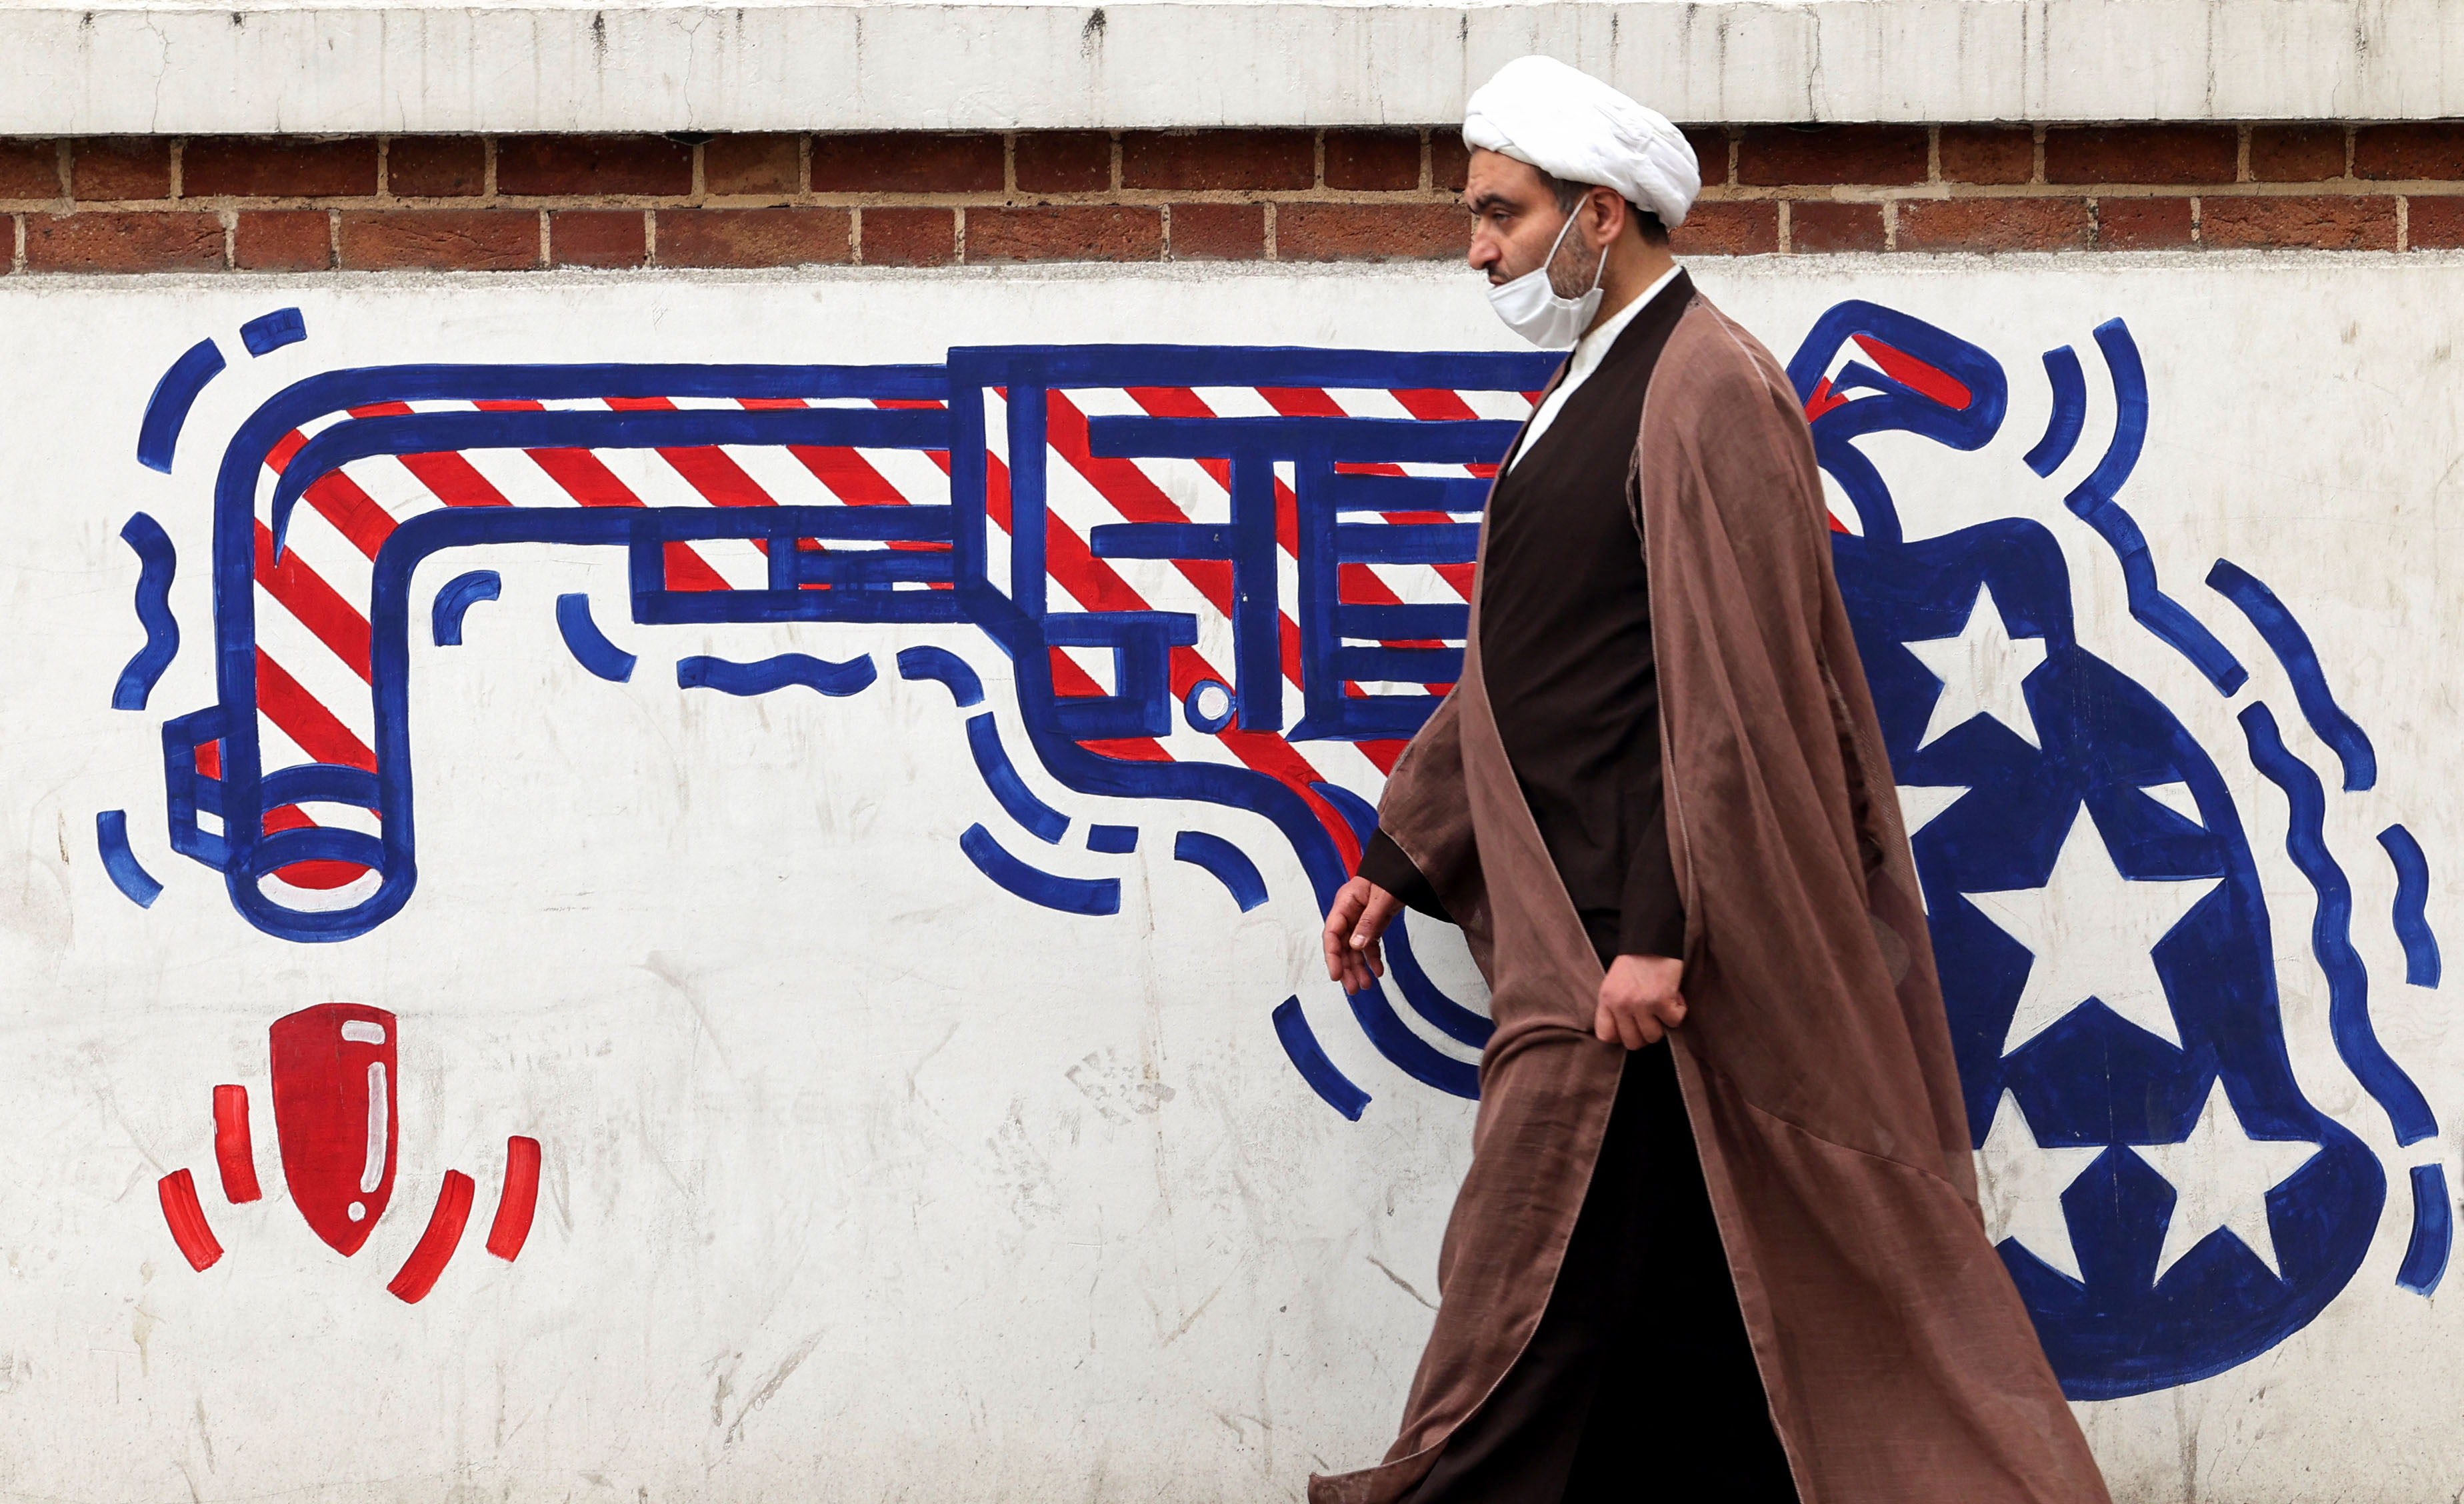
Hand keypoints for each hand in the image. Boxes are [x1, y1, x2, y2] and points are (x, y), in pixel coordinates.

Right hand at [1322, 877, 1403, 994]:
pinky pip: (1370, 944)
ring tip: (1366, 985)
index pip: (1332, 933)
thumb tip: (1356, 945)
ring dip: (1359, 967)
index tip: (1336, 975)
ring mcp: (1361, 918)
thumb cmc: (1393, 871)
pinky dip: (1373, 959)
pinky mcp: (1374, 922)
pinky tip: (1378, 971)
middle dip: (1346, 968)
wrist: (1409, 863)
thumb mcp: (1383, 896)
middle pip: (1342, 945)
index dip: (1332, 956)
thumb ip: (1369, 921)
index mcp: (1345, 902)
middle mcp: (1350, 912)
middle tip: (1353, 988)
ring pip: (1355, 948)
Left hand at [1595, 954, 1686, 1048]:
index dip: (1622, 1037)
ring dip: (1663, 1023)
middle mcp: (1621, 1004)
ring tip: (1664, 1004)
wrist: (1654, 937)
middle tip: (1654, 1018)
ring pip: (1654, 1036)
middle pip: (1633, 1042)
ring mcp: (1640, 1004)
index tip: (1633, 1028)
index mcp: (1606, 999)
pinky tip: (1675, 996)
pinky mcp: (1661, 1001)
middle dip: (1646, 1033)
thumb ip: (1615, 1006)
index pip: (1606, 1035)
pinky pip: (1674, 1022)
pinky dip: (1679, 1011)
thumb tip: (1625, 1033)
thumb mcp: (1615, 983)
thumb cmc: (1637, 960)